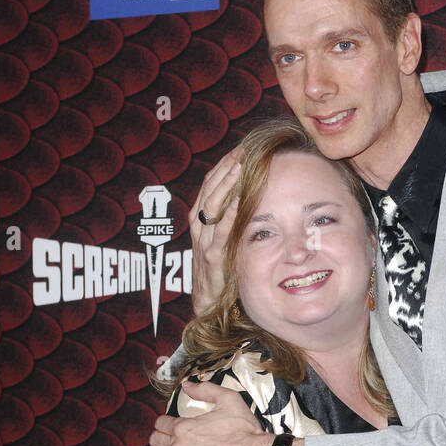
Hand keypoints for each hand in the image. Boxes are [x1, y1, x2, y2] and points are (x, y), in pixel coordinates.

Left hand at [144, 382, 269, 445]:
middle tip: (166, 438)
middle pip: (155, 439)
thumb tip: (187, 385)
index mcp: (184, 427)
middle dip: (159, 436)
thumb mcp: (229, 400)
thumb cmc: (244, 432)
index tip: (168, 425)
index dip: (164, 422)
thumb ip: (205, 390)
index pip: (160, 423)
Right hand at [188, 148, 241, 315]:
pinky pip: (220, 232)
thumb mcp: (221, 235)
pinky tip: (238, 202)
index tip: (241, 148)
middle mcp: (198, 224)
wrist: (208, 297)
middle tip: (242, 150)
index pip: (210, 182)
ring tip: (239, 168)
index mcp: (199, 216)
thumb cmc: (219, 265)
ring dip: (226, 185)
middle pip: (210, 188)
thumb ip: (228, 215)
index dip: (224, 163)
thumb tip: (248, 193)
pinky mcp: (212, 255)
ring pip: (211, 205)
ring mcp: (203, 239)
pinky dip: (228, 216)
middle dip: (226, 167)